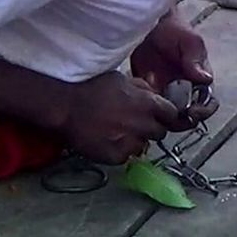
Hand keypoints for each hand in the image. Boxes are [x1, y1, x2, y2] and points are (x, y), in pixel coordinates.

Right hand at [60, 72, 180, 164]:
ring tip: (117, 131)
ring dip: (136, 140)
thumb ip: (143, 88)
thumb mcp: (122, 79)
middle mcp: (143, 124)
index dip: (167, 116)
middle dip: (151, 128)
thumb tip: (154, 92)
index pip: (173, 115)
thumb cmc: (89, 87)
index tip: (164, 117)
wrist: (63, 104)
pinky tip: (107, 140)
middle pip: (160, 132)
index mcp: (148, 104)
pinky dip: (119, 151)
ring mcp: (129, 142)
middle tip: (136, 124)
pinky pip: (125, 157)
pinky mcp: (114, 156)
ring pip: (143, 146)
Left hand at [131, 11, 217, 127]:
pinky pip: (147, 108)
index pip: (208, 103)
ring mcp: (165, 93)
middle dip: (181, 121)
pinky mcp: (146, 92)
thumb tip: (205, 79)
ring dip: (161, 119)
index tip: (194, 112)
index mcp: (200, 80)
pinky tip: (139, 104)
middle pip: (188, 116)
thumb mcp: (190, 41)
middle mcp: (185, 90)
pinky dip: (144, 111)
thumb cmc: (174, 30)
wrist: (147, 24)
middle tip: (170, 117)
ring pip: (167, 116)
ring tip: (153, 110)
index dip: (203, 111)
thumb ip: (196, 59)